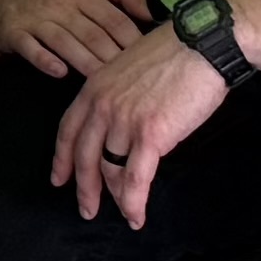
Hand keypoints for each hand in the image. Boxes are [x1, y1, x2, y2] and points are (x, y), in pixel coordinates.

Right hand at [0, 0, 150, 84]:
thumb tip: (150, 14)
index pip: (113, 20)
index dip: (132, 42)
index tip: (147, 62)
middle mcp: (60, 4)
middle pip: (92, 35)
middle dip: (113, 59)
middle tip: (130, 83)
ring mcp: (37, 18)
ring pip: (65, 43)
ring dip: (85, 63)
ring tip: (103, 83)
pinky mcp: (15, 32)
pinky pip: (30, 47)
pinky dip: (45, 60)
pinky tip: (59, 72)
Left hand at [48, 21, 229, 226]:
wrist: (202, 44)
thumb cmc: (175, 52)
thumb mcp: (131, 67)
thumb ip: (119, 95)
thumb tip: (122, 124)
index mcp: (96, 86)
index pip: (68, 129)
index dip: (62, 158)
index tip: (59, 178)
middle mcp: (103, 105)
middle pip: (85, 156)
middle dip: (84, 188)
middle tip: (86, 209)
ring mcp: (124, 121)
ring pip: (111, 170)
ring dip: (117, 199)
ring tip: (124, 215)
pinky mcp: (150, 135)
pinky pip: (136, 178)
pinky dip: (134, 202)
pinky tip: (136, 216)